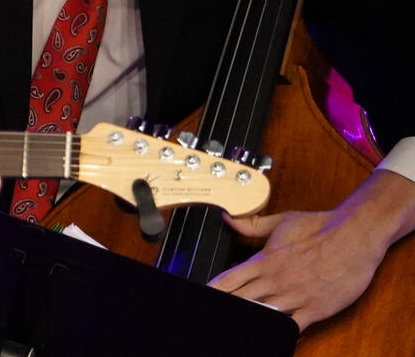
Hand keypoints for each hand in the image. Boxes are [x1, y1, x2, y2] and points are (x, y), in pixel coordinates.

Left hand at [208, 169, 414, 330]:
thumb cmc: (320, 227)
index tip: (199, 295)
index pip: (229, 280)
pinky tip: (270, 336)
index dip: (212, 290)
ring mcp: (295, 296)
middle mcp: (276, 280)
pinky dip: (281, 333)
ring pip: (263, 315)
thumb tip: (228, 219)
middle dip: (225, 307)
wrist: (355, 236)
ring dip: (248, 319)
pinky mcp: (315, 308)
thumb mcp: (282, 221)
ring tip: (233, 326)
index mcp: (265, 260)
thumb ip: (252, 225)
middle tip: (211, 314)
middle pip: (241, 301)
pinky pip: (293, 327)